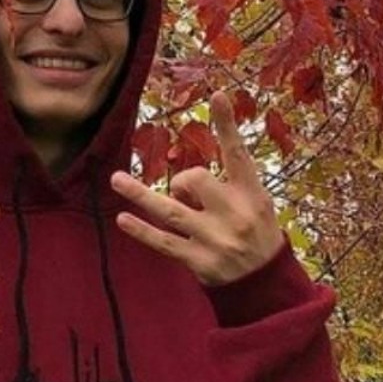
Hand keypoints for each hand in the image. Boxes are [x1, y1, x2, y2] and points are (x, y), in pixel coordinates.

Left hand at [109, 93, 282, 285]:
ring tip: (116, 179)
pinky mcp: (199, 262)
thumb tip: (181, 182)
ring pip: (170, 211)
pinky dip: (142, 230)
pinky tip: (123, 218)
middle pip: (196, 181)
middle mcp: (235, 215)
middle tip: (187, 194)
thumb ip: (225, 187)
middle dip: (184, 181)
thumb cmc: (256, 235)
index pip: (238, 153)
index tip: (217, 94)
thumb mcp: (256, 206)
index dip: (227, 124)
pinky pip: (163, 242)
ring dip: (139, 194)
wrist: (266, 286)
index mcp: (253, 195)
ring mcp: (215, 240)